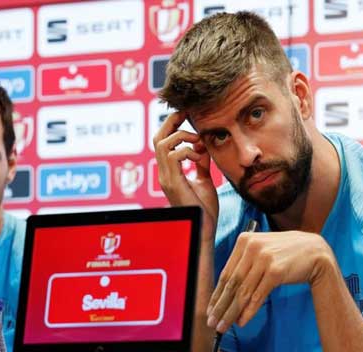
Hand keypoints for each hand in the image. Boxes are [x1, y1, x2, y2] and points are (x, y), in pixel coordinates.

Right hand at [153, 112, 218, 238]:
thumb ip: (201, 162)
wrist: (205, 227)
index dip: (172, 125)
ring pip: (163, 144)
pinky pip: (173, 156)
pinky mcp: (173, 183)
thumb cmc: (205, 208)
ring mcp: (166, 178)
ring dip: (182, 137)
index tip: (187, 114)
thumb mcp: (204, 179)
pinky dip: (187, 151)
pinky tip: (199, 158)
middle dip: (172, 122)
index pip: (163, 141)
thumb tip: (202, 145)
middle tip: (187, 113)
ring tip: (197, 142)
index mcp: (170, 171)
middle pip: (158, 138)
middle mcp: (164, 173)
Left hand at [206, 231, 335, 332]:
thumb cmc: (286, 253)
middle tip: (213, 321)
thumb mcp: (262, 250)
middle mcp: (252, 247)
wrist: (315, 251)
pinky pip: (258, 295)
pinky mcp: (276, 271)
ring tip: (224, 326)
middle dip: (221, 306)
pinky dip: (249, 311)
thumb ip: (244, 265)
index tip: (210, 309)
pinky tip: (242, 321)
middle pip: (232, 283)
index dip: (217, 294)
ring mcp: (264, 259)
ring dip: (232, 312)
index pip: (226, 272)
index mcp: (244, 240)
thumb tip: (226, 292)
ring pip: (243, 291)